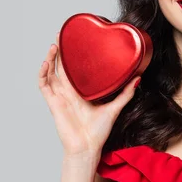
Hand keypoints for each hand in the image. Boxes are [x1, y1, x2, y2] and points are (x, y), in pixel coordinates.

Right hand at [38, 32, 139, 158]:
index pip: (75, 68)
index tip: (76, 38)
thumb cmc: (98, 132)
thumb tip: (138, 78)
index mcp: (81, 91)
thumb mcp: (115, 107)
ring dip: (50, 58)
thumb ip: (125, 93)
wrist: (88, 147)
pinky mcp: (54, 104)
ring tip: (55, 45)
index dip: (73, 53)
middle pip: (61, 66)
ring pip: (51, 72)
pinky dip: (43, 74)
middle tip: (62, 33)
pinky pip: (44, 86)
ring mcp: (60, 97)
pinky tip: (46, 63)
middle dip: (60, 50)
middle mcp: (69, 92)